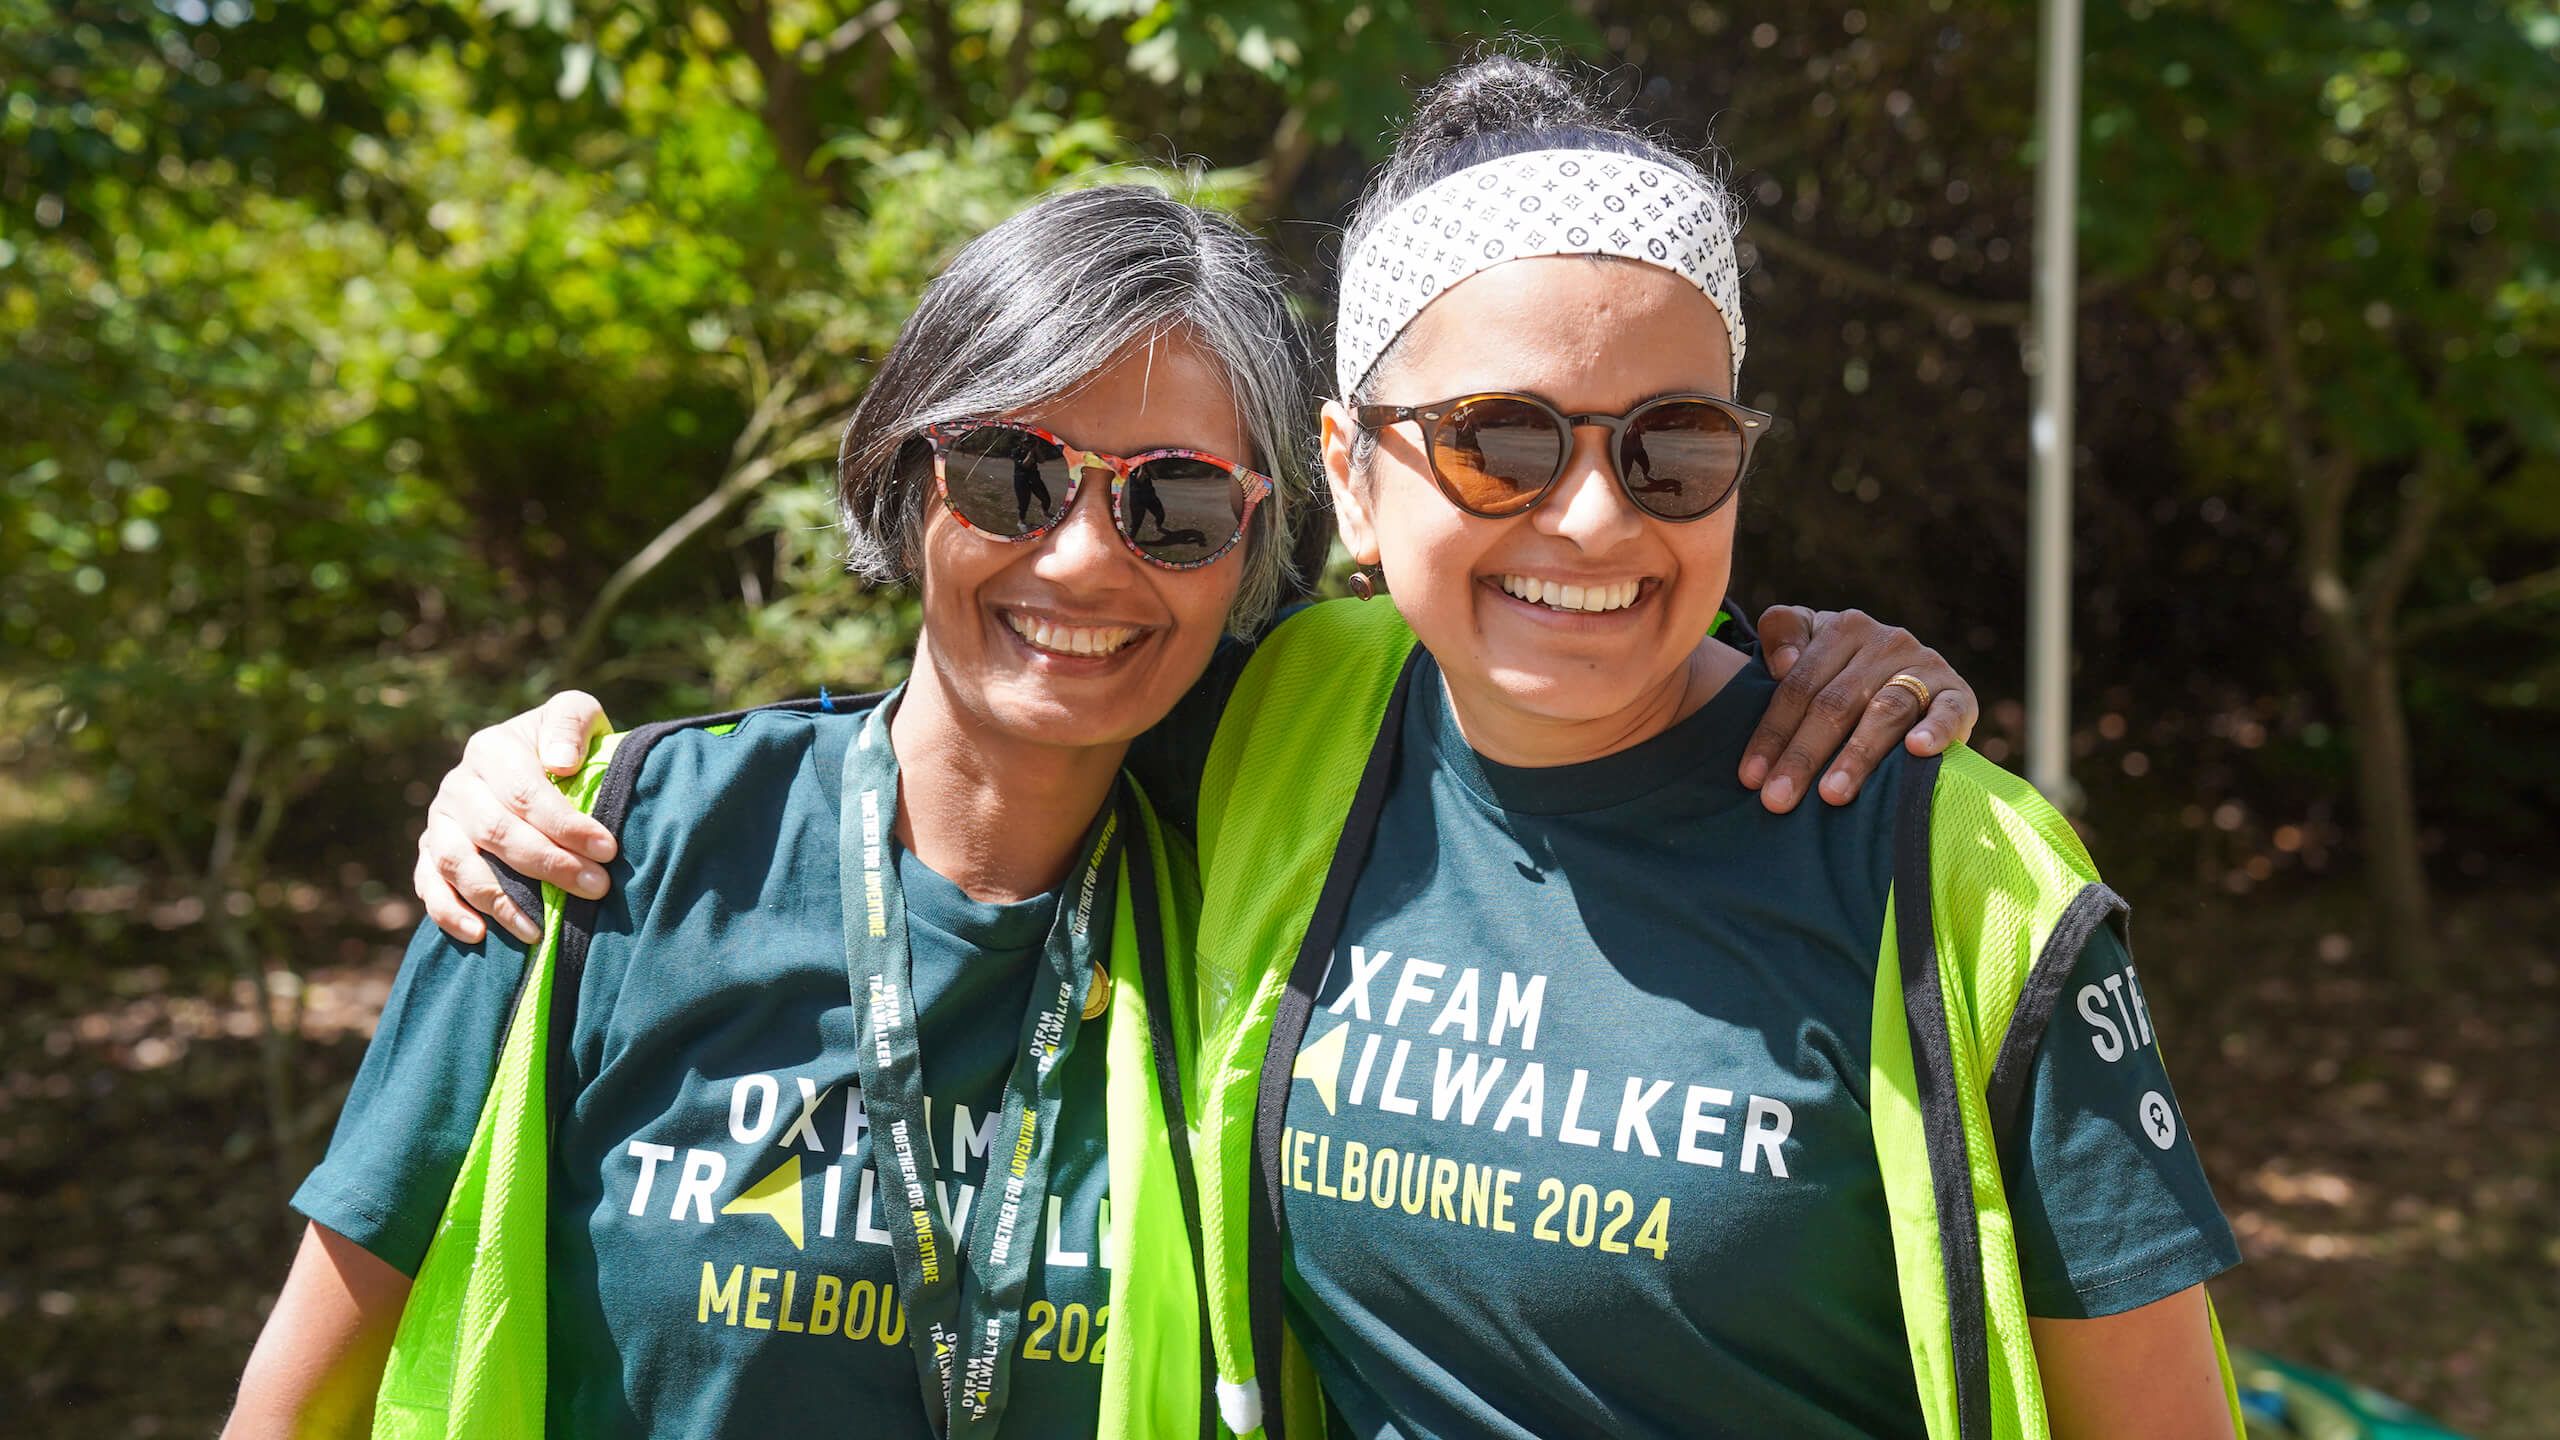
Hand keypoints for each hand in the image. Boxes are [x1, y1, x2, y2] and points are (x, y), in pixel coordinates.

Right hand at [413, 691, 618, 944]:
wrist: (535, 763)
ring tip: (540, 930)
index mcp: (491, 749)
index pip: (525, 793)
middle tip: (595, 888)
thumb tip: (560, 763)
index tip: (608, 850)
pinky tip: (479, 935)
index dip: (566, 824)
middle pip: (497, 831)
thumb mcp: (575, 716)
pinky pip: (428, 885)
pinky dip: (448, 911)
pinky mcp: (430, 852)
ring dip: (499, 899)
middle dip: (548, 864)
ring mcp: (440, 821)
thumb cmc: (564, 745)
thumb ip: (570, 724)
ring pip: (457, 863)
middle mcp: (458, 785)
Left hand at [1739, 606, 1977, 812]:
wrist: (1913, 676)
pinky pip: (1948, 711)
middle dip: (1804, 755)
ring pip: (1885, 711)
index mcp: (1844, 628)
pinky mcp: (1959, 694)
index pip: (1799, 684)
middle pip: (1836, 703)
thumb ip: (1782, 635)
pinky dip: (1934, 730)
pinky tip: (1916, 751)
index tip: (1750, 777)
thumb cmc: (1842, 670)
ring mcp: (1925, 667)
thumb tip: (1781, 664)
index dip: (1772, 731)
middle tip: (1779, 799)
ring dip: (1857, 755)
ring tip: (1832, 795)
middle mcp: (1887, 641)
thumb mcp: (1808, 644)